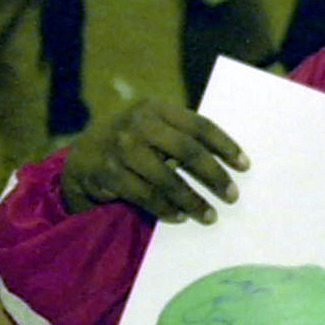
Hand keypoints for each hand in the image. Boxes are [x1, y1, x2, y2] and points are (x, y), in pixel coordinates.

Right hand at [58, 96, 247, 221]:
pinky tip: (179, 217)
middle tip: (231, 196)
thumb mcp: (149, 127)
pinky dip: (166, 209)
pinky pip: (147, 196)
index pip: (199, 125)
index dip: (224, 146)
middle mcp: (139, 123)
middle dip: (214, 176)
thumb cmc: (128, 144)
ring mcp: (122, 148)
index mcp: (155, 107)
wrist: (80, 159)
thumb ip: (177, 135)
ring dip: (192, 201)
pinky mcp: (110, 173)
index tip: (244, 165)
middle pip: (187, 151)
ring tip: (209, 215)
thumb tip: (224, 160)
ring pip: (167, 179)